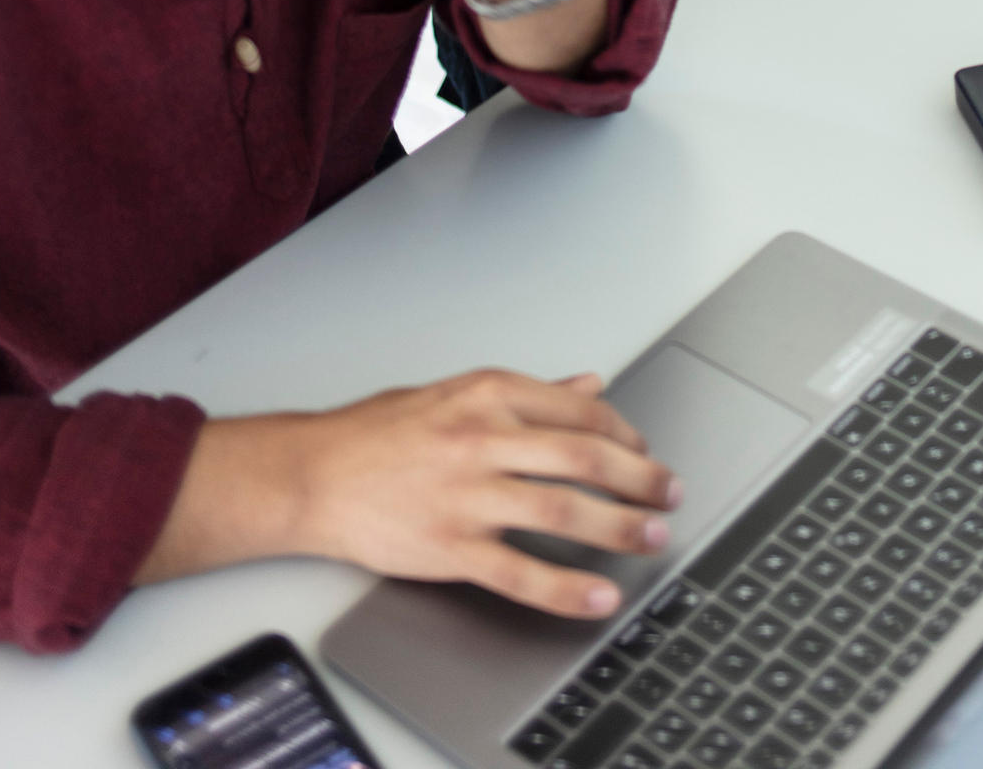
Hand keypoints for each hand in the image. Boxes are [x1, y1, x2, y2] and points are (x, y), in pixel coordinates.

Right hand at [300, 370, 678, 617]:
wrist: (313, 475)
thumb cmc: (376, 433)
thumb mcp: (455, 393)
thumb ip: (528, 394)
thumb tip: (586, 386)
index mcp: (489, 394)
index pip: (579, 412)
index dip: (625, 436)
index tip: (644, 453)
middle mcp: (484, 438)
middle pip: (584, 458)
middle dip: (639, 479)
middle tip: (669, 494)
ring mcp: (468, 494)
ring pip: (563, 511)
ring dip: (619, 528)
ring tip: (652, 538)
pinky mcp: (451, 546)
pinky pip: (521, 571)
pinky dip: (567, 587)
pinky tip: (599, 596)